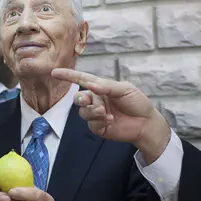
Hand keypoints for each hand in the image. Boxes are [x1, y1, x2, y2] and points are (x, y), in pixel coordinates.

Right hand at [51, 68, 170, 162]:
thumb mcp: (124, 89)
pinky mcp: (99, 127)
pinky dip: (99, 121)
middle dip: (80, 98)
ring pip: (83, 112)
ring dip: (92, 111)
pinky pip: (91, 124)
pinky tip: (110, 120)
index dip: (68, 76)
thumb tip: (90, 85)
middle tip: (87, 100)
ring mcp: (97, 114)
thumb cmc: (137, 102)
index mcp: (101, 87)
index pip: (82, 79)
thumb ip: (107, 86)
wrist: (146, 122)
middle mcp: (96, 100)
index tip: (54, 73)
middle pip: (78, 98)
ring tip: (105, 112)